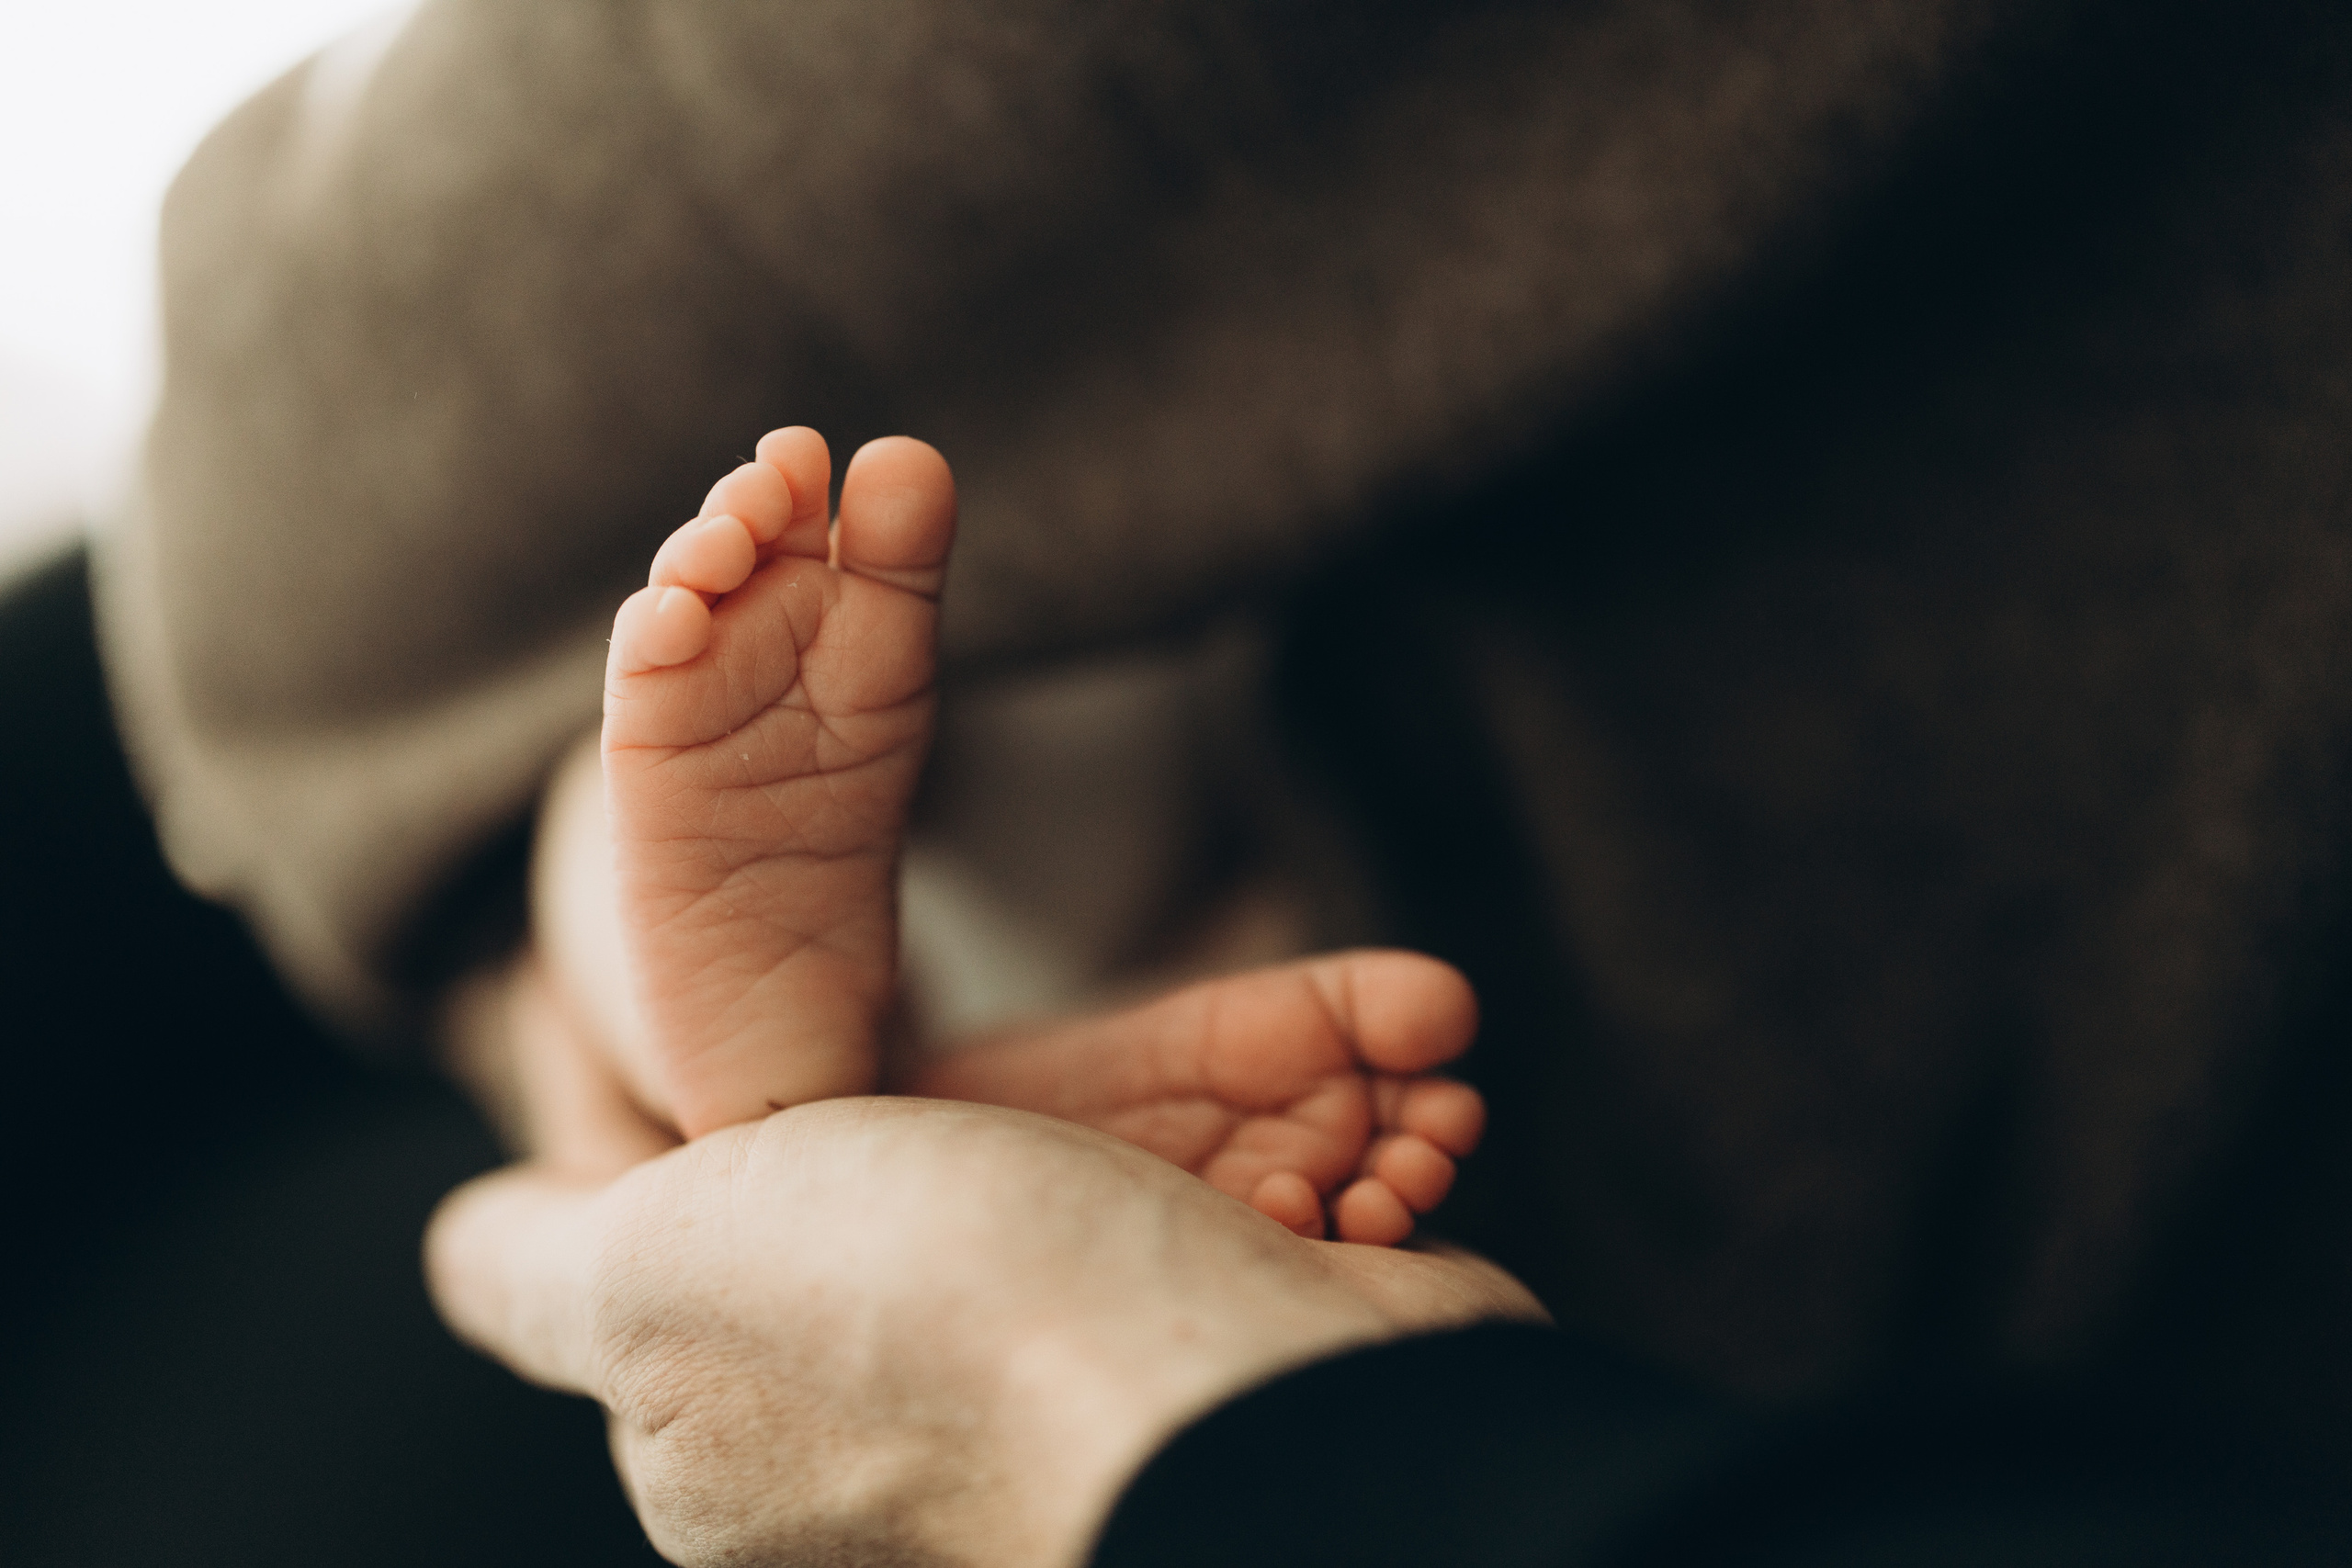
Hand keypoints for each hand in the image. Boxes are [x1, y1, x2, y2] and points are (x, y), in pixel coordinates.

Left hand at [427, 1096, 1542, 1567]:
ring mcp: (1126, 1375)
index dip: (859, 1073)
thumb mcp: (659, 1275)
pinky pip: (1325, 1182)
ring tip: (1365, 1066)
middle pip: (1036, 1140)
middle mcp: (952, 1401)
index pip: (812, 1180)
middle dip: (1138, 1073)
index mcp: (788, 1395)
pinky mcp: (1271, 1347)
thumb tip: (467, 1237)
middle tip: (1185, 1026)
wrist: (1256, 1433)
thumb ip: (544, 1262)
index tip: (911, 1000)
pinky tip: (1411, 1107)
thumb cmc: (949, 1328)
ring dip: (1291, 1082)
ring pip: (1201, 1143)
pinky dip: (1377, 1125)